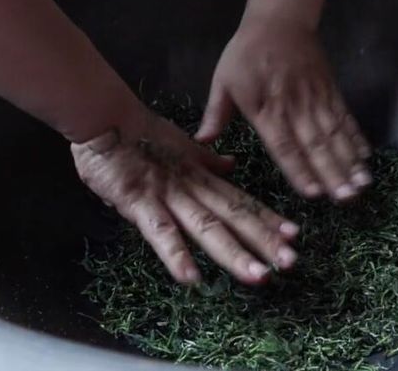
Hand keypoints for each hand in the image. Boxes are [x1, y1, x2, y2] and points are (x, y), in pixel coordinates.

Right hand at [71, 107, 300, 284]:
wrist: (104, 118)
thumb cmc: (137, 135)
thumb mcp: (179, 148)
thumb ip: (206, 160)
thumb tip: (232, 165)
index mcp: (200, 177)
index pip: (239, 201)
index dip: (266, 218)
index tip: (293, 235)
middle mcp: (191, 188)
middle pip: (232, 217)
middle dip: (263, 241)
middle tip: (291, 263)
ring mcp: (167, 196)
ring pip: (206, 227)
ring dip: (234, 253)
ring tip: (260, 275)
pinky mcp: (139, 203)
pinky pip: (160, 232)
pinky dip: (176, 255)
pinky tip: (192, 278)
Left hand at [196, 19, 371, 200]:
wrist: (279, 18)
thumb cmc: (245, 52)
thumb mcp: (223, 80)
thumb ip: (216, 114)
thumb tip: (201, 141)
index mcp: (264, 108)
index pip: (283, 145)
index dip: (299, 169)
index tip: (313, 193)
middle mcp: (293, 106)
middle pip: (314, 144)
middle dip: (332, 173)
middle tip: (347, 198)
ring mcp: (315, 98)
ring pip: (334, 134)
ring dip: (349, 161)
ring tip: (362, 185)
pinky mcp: (330, 89)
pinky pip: (344, 117)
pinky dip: (356, 137)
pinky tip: (365, 157)